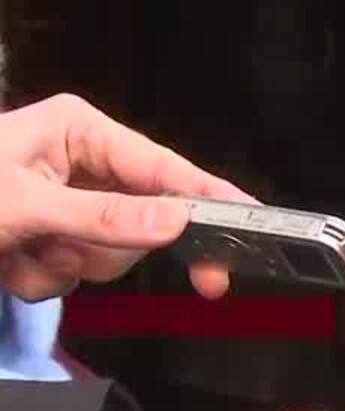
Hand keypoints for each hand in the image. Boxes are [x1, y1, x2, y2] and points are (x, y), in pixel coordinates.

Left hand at [0, 93, 252, 299]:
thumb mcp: (26, 204)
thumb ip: (103, 216)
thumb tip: (179, 222)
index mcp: (80, 132)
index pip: (163, 168)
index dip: (209, 198)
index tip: (255, 224)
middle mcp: (80, 164)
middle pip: (141, 219)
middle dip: (103, 246)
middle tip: (127, 267)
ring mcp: (66, 204)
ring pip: (109, 253)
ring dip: (65, 265)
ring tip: (19, 252)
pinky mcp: (49, 238)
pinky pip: (75, 272)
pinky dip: (42, 278)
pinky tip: (9, 262)